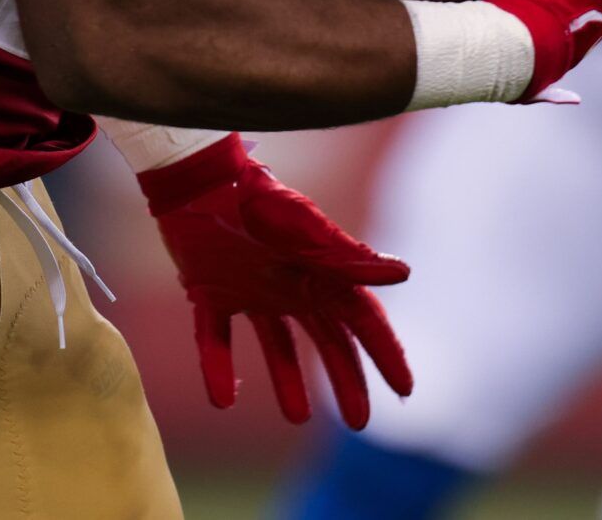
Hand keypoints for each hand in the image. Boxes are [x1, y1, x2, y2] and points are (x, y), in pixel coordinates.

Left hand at [134, 133, 412, 427]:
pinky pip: (215, 339)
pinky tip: (223, 400)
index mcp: (320, 272)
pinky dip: (219, 368)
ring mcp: (250, 290)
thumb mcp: (305, 232)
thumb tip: (404, 274)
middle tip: (359, 422)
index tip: (404, 391)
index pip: (362, 321)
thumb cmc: (256, 199)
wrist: (196, 179)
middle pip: (327, 341)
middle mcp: (290, 284)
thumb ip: (349, 257)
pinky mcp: (209, 292)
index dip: (385, 354)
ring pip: (278, 345)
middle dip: (346, 380)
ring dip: (288, 381)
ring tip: (297, 418)